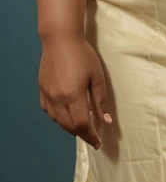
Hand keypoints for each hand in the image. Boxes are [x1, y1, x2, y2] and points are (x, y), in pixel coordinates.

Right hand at [39, 34, 112, 149]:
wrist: (60, 39)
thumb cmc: (83, 55)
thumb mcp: (97, 76)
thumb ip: (100, 101)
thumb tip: (107, 122)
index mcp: (73, 96)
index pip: (82, 125)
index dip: (91, 136)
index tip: (98, 143)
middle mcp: (58, 99)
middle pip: (69, 126)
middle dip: (82, 135)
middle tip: (93, 137)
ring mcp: (48, 95)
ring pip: (58, 121)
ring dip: (70, 127)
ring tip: (82, 126)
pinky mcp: (42, 90)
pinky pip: (49, 111)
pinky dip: (58, 117)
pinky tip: (66, 113)